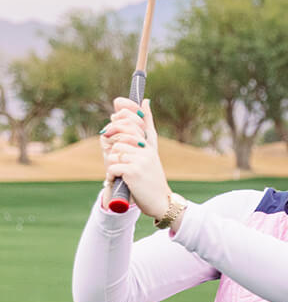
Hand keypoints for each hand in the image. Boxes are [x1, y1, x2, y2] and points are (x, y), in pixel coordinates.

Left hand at [101, 98, 170, 217]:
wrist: (161, 202)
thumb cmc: (152, 177)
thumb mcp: (150, 150)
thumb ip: (147, 126)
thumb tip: (145, 100)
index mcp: (150, 143)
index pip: (132, 120)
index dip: (119, 120)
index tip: (113, 127)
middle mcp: (147, 149)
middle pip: (118, 138)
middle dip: (112, 147)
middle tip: (116, 157)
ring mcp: (141, 160)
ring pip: (113, 152)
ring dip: (113, 165)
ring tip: (123, 173)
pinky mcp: (133, 171)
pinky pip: (112, 166)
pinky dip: (112, 175)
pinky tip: (121, 180)